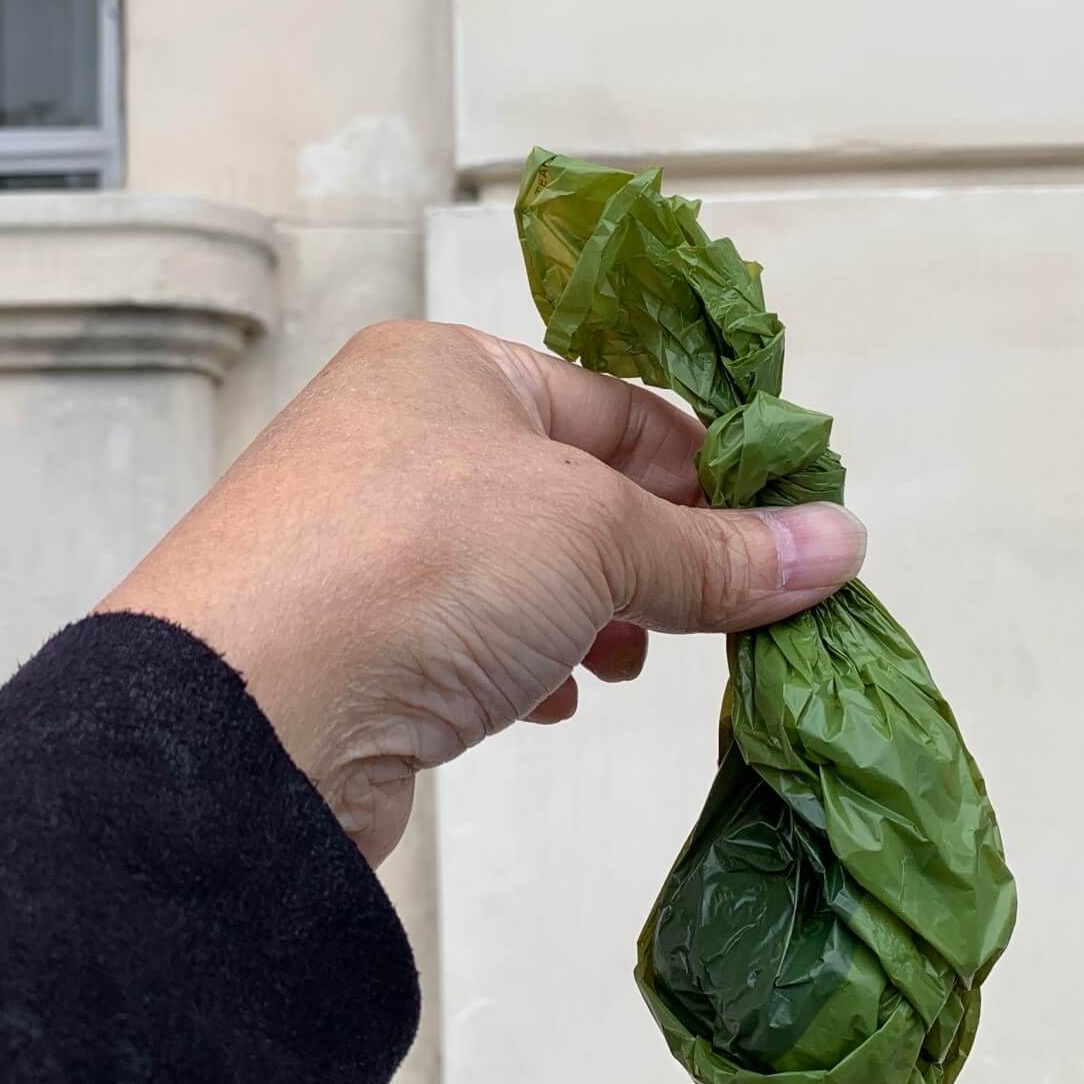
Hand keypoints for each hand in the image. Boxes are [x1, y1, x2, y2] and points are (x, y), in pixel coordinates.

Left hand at [97, 321, 867, 866]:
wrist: (249, 715)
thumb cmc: (411, 568)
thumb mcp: (594, 536)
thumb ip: (715, 551)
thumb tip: (834, 543)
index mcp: (445, 369)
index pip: (611, 403)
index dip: (703, 468)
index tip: (781, 535)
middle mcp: (396, 439)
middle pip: (566, 489)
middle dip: (648, 555)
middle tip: (714, 613)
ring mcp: (365, 541)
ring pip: (517, 569)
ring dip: (588, 615)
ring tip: (627, 659)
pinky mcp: (349, 639)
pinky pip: (463, 636)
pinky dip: (519, 662)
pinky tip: (544, 698)